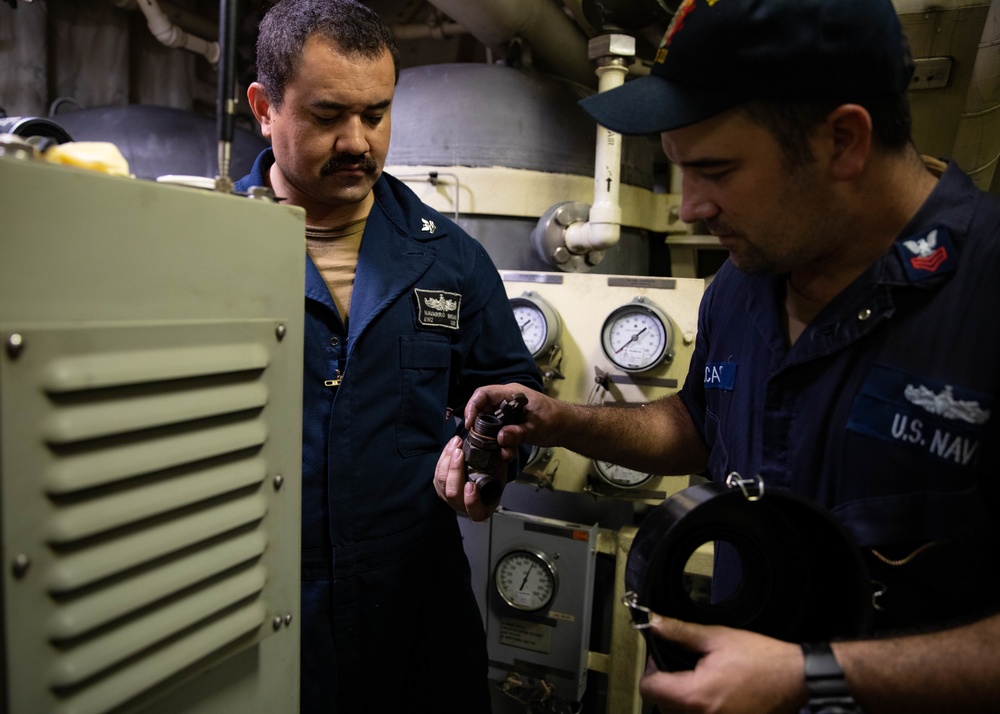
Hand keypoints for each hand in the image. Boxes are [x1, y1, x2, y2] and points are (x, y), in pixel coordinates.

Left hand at [433, 435, 505, 521]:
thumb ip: (506, 457)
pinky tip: (452, 445)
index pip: (476, 512)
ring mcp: (450, 497)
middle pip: (453, 493)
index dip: (471, 501)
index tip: (471, 485)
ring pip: (442, 481)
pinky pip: (437, 473)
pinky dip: (443, 457)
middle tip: (460, 452)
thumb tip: (505, 451)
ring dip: (447, 460)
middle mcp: (464, 506)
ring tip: (456, 443)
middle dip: (454, 470)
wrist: (484, 470)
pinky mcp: (440, 486)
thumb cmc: (495, 473)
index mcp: (483, 508)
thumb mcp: (504, 466)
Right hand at [464, 383, 559, 454]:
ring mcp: (508, 412)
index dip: (473, 406)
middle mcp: (507, 400)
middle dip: (479, 425)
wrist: (567, 426)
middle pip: (482, 408)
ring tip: (496, 449)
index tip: (469, 423)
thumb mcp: (536, 428)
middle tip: (478, 440)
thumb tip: (501, 438)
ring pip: (489, 422)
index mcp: (512, 393)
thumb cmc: (556, 420)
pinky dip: (499, 441)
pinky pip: (498, 430)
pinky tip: (505, 451)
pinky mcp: (511, 423)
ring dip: (490, 437)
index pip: (484, 394)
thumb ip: (518, 433)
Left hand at [638, 614, 806, 713]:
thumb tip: (655, 623)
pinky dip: (699, 708)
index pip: (649, 688)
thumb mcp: (717, 637)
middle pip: (661, 704)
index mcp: (695, 695)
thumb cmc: (762, 660)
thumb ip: (681, 632)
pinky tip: (712, 693)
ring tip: (698, 679)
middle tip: (682, 665)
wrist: (795, 679)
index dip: (650, 669)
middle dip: (665, 683)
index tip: (660, 658)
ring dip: (680, 698)